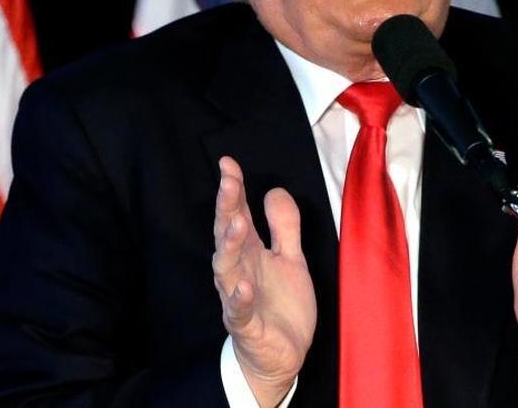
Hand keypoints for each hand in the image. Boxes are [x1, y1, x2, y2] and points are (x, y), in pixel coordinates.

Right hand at [212, 156, 316, 407]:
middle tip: (228, 182)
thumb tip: (274, 189)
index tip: (228, 163)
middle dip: (227, 208)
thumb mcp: (290, 258)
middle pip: (228, 234)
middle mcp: (239, 270)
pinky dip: (240, 298)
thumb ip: (284, 225)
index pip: (238, 214)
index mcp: (250, 252)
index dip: (234, 189)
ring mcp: (239, 297)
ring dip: (230, 247)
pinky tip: (244, 285)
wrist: (280, 355)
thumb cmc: (280, 305)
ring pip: (227, 269)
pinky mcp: (247, 325)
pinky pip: (239, 311)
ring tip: (237, 225)